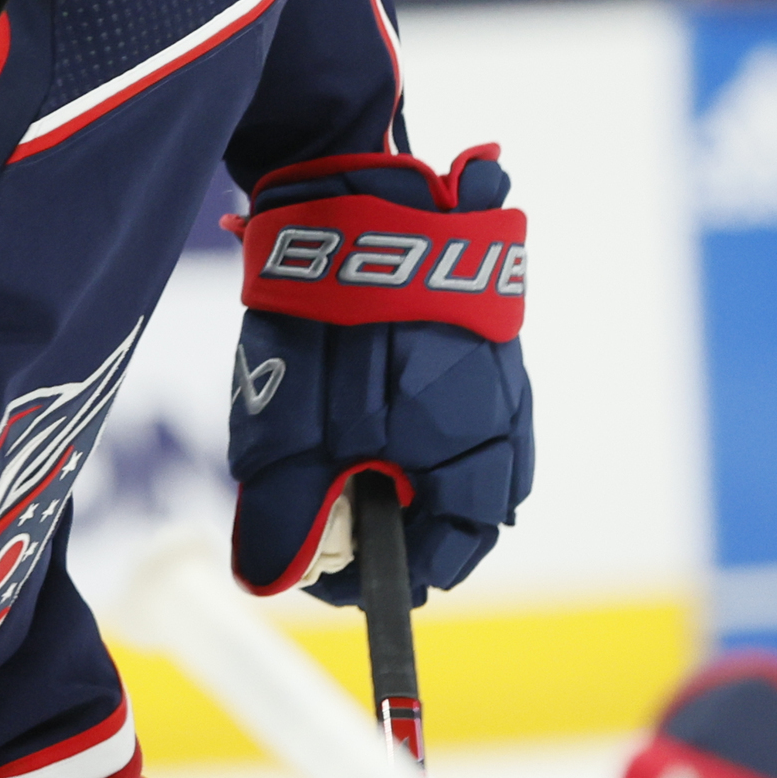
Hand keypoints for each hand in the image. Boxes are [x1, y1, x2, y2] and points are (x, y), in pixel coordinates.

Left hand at [226, 147, 531, 605]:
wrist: (352, 194)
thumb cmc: (326, 322)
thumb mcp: (287, 437)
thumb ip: (286, 519)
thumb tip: (272, 583)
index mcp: (469, 458)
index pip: (448, 558)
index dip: (384, 581)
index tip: (329, 576)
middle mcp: (504, 421)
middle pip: (466, 514)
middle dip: (401, 530)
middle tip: (332, 521)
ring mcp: (501, 373)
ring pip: (469, 460)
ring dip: (410, 476)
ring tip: (344, 462)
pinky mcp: (485, 333)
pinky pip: (465, 407)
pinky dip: (421, 426)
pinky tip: (372, 406)